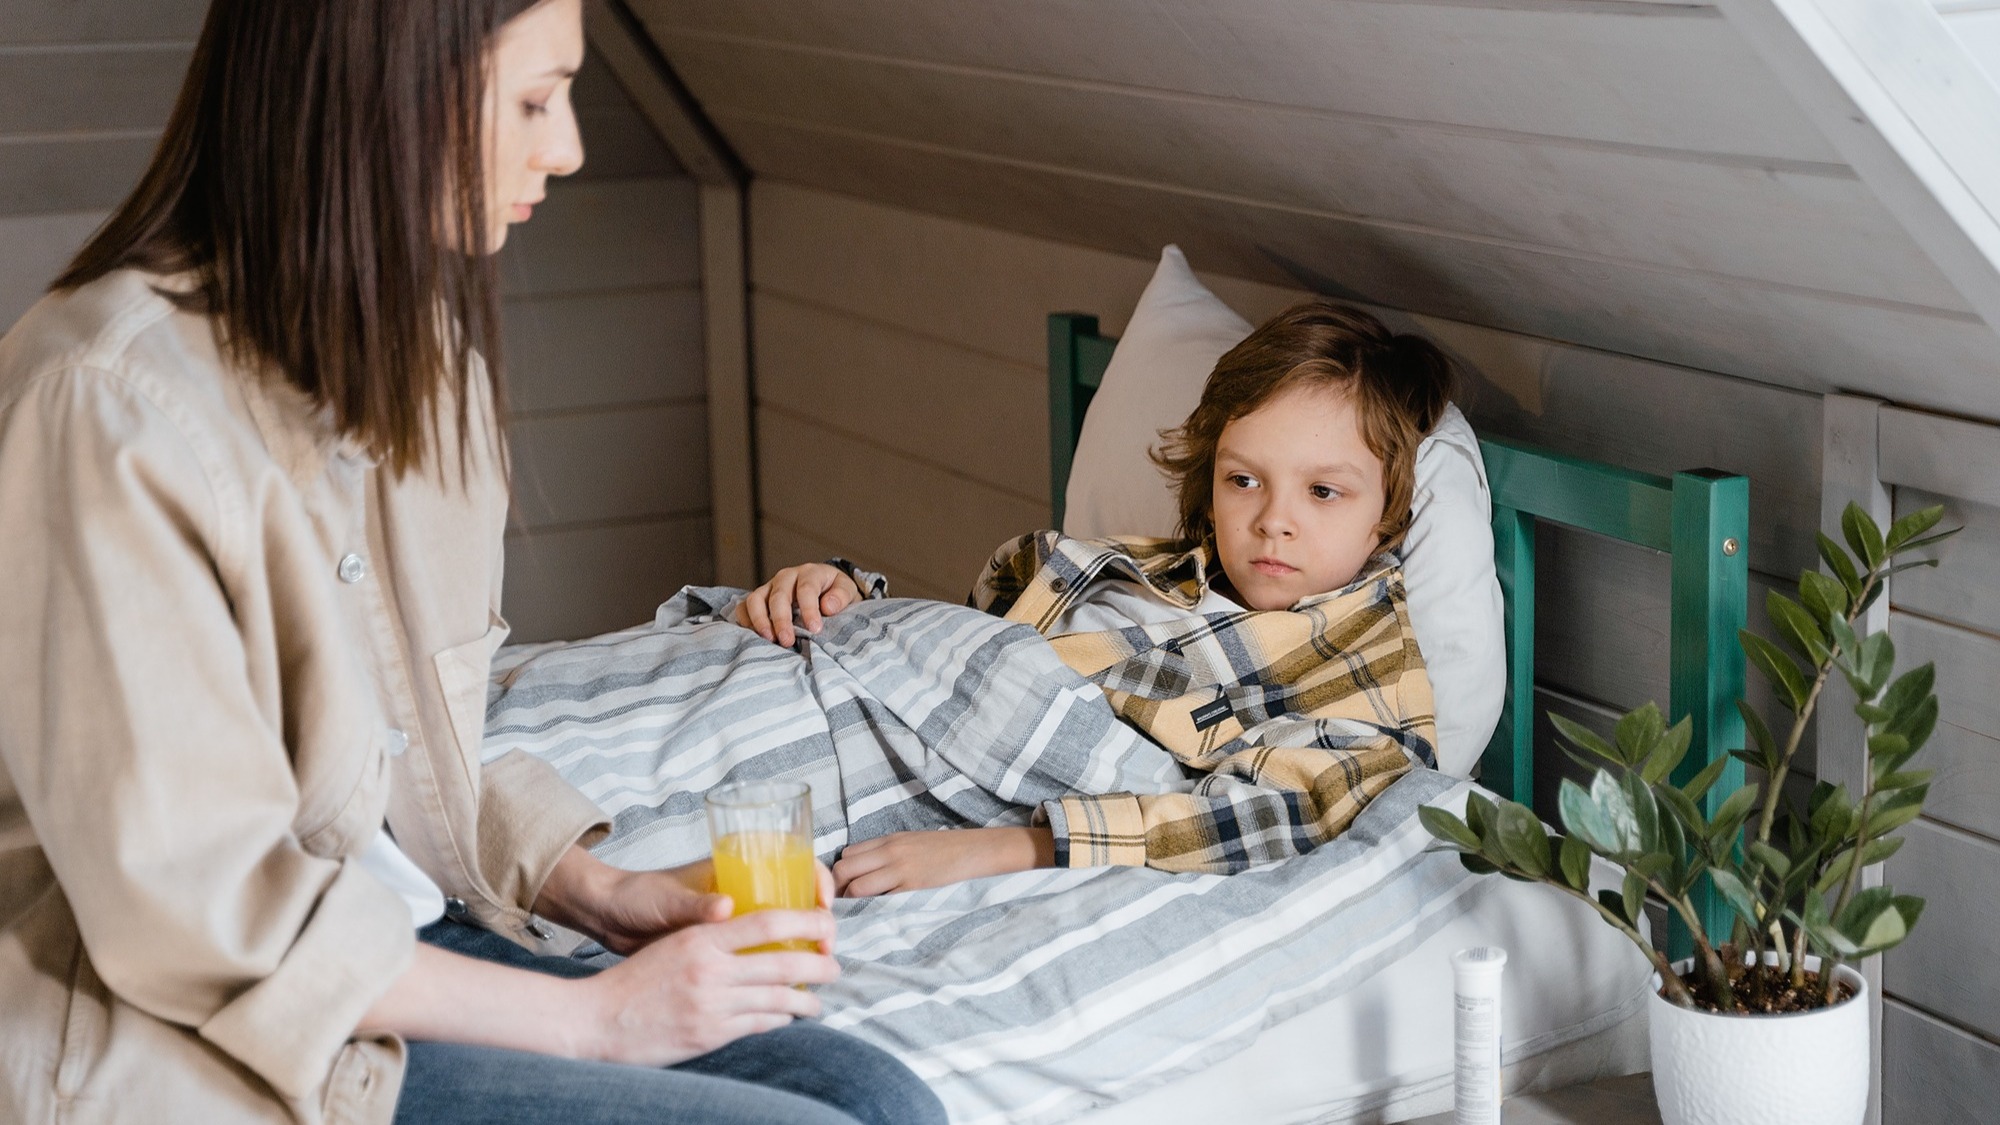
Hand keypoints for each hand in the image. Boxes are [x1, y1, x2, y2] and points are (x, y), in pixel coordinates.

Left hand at [536, 845, 838, 955]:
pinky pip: (762, 952)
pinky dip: (777, 965)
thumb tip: (727, 908)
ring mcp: (734, 920)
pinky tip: (784, 987)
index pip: (793, 864)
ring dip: (802, 947)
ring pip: (783, 930)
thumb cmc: (636, 897)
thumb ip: (696, 906)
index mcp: (733, 869)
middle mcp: (741, 892)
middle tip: (825, 952)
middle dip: (818, 922)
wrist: (607, 919)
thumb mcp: (667, 901)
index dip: (817, 882)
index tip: (823, 909)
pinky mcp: (724, 945)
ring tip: (813, 973)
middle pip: (796, 900)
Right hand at [573, 909, 840, 1065]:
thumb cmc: (635, 980)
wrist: (596, 1019)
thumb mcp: (673, 943)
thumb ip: (713, 935)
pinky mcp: (708, 1034)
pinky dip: (778, 1020)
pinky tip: (786, 1018)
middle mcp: (710, 969)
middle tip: (834, 967)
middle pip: (783, 963)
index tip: (827, 923)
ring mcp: (711, 1005)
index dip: (806, 921)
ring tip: (817, 1002)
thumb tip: (754, 929)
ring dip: (805, 1001)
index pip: (767, 921)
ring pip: (777, 999)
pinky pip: (757, 1025)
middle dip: (818, 966)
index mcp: (702, 938)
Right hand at [735, 563, 863, 646]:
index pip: (806, 589)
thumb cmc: (835, 592)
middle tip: (788, 641)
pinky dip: (745, 621)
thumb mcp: (847, 590)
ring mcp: (770, 587)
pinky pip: (744, 606)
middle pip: (778, 596)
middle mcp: (787, 577)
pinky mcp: (759, 598)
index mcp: (810, 573)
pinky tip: (755, 636)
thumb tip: (827, 606)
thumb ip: (841, 596)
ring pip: (755, 599)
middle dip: (782, 620)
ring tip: (769, 639)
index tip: (815, 629)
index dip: (809, 610)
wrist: (824, 589)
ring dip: (760, 620)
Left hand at [834, 827, 1054, 896]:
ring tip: (855, 915)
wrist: (975, 851)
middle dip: (836, 889)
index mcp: (888, 839)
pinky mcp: (912, 886)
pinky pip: (880, 900)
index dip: (839, 874)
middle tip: (841, 906)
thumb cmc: (944, 850)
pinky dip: (871, 909)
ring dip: (850, 903)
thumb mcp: (911, 842)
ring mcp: (900, 869)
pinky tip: (873, 917)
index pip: (846, 854)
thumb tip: (861, 871)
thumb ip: (886, 853)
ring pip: (856, 887)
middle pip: (843, 869)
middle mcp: (889, 851)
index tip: (840, 890)